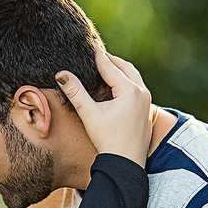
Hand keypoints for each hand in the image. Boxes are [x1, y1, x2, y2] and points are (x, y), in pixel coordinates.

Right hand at [55, 50, 151, 165]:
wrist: (126, 163)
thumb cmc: (108, 140)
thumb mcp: (89, 114)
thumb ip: (75, 92)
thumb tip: (61, 74)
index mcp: (129, 90)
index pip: (110, 66)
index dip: (97, 56)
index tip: (90, 44)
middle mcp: (141, 91)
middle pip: (125, 67)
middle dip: (110, 60)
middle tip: (97, 53)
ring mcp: (147, 100)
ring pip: (133, 76)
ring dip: (120, 70)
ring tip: (106, 66)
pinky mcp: (147, 109)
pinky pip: (137, 87)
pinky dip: (126, 81)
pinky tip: (116, 85)